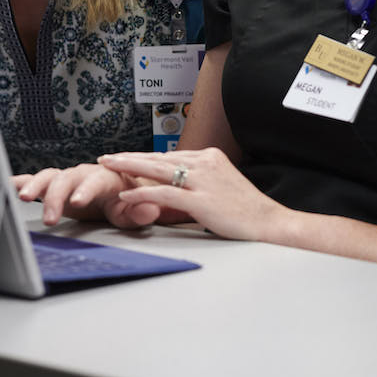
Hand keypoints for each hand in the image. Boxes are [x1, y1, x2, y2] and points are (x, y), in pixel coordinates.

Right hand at [11, 164, 161, 228]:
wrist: (121, 191)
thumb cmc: (128, 199)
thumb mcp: (137, 211)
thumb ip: (141, 211)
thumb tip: (148, 209)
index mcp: (106, 177)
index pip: (95, 180)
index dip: (85, 190)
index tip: (77, 202)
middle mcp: (84, 174)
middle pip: (67, 179)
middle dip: (56, 197)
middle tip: (49, 217)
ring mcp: (68, 179)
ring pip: (48, 177)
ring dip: (34, 186)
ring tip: (21, 198)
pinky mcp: (55, 186)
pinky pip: (36, 180)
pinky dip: (21, 182)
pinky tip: (6, 186)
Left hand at [98, 147, 293, 241]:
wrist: (269, 222)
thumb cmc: (247, 210)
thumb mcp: (223, 185)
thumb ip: (201, 180)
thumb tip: (179, 184)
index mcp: (211, 157)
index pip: (170, 155)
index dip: (145, 157)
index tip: (126, 158)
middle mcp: (206, 163)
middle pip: (160, 157)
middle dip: (130, 157)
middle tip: (107, 157)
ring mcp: (204, 180)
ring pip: (158, 170)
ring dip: (130, 168)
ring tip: (109, 167)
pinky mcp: (201, 200)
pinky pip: (165, 194)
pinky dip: (143, 193)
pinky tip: (127, 194)